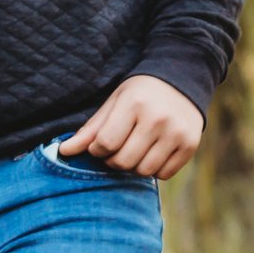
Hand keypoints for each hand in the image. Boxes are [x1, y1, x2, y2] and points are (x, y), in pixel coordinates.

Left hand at [60, 74, 204, 177]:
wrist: (183, 78)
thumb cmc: (141, 93)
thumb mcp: (115, 103)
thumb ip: (91, 129)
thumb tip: (63, 152)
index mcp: (135, 104)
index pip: (105, 144)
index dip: (98, 149)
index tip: (103, 142)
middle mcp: (158, 118)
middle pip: (123, 162)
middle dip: (114, 160)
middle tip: (119, 147)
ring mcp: (177, 132)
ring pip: (143, 171)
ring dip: (134, 166)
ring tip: (136, 149)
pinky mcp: (190, 145)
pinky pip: (164, 174)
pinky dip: (155, 169)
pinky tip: (154, 152)